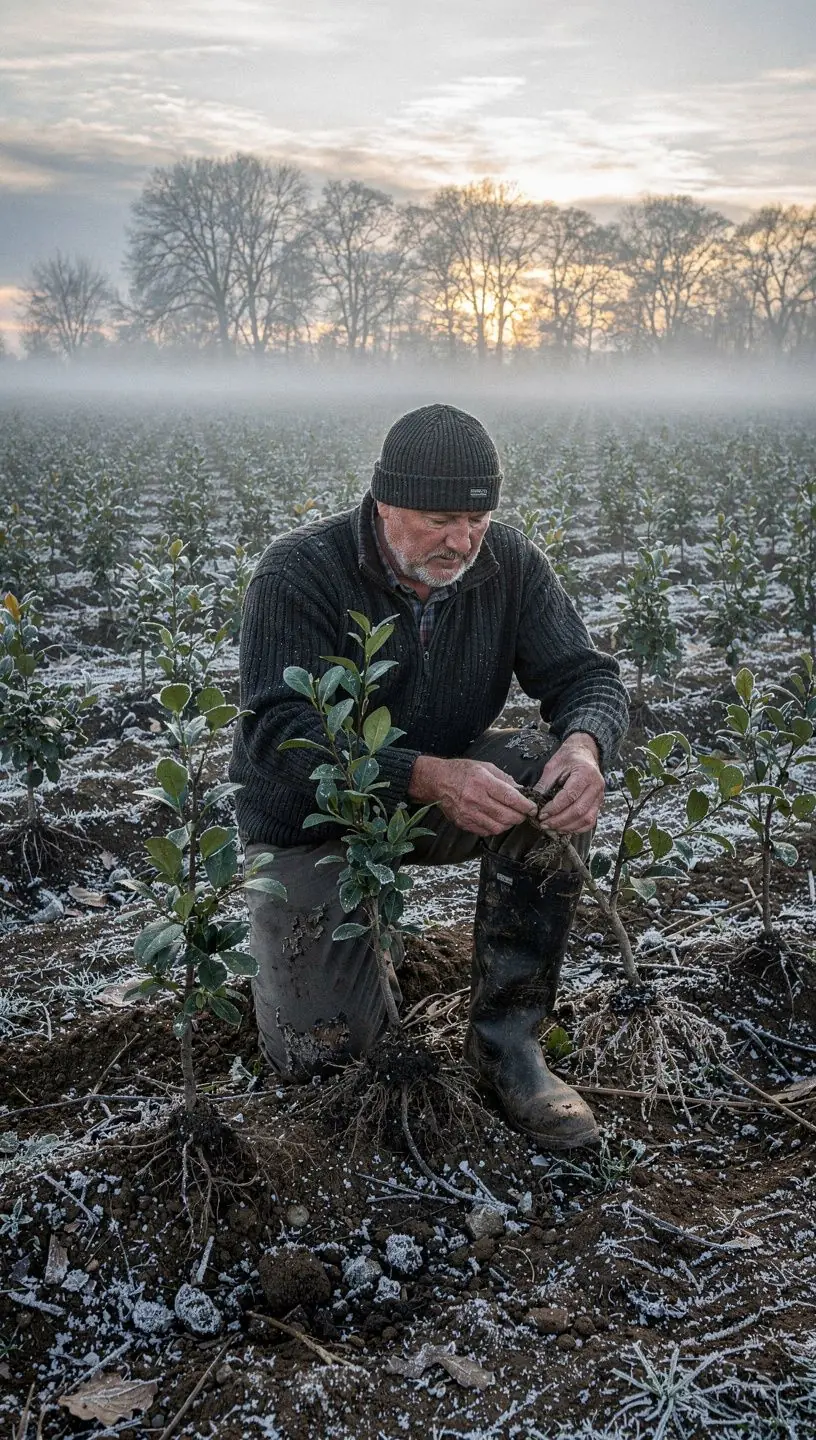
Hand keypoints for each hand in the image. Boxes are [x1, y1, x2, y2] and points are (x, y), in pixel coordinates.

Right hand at [408, 756, 536, 836]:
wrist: (438, 781)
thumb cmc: (462, 771)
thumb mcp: (485, 767)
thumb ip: (505, 779)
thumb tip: (521, 791)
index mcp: (483, 781)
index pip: (510, 798)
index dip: (525, 805)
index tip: (532, 808)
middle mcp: (475, 799)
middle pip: (506, 816)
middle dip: (520, 817)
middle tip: (523, 813)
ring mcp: (468, 813)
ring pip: (498, 827)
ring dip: (508, 824)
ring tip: (509, 816)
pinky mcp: (463, 823)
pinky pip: (486, 832)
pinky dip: (495, 828)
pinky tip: (496, 820)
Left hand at [534, 733, 604, 834]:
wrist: (584, 752)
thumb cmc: (568, 757)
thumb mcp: (553, 766)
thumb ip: (544, 785)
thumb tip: (534, 804)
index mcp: (585, 773)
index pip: (570, 796)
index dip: (554, 808)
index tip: (541, 814)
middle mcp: (596, 786)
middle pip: (579, 810)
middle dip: (559, 821)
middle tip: (544, 824)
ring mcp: (600, 796)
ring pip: (586, 819)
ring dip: (568, 827)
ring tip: (552, 828)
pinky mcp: (599, 804)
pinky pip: (591, 821)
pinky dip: (577, 828)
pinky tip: (564, 828)